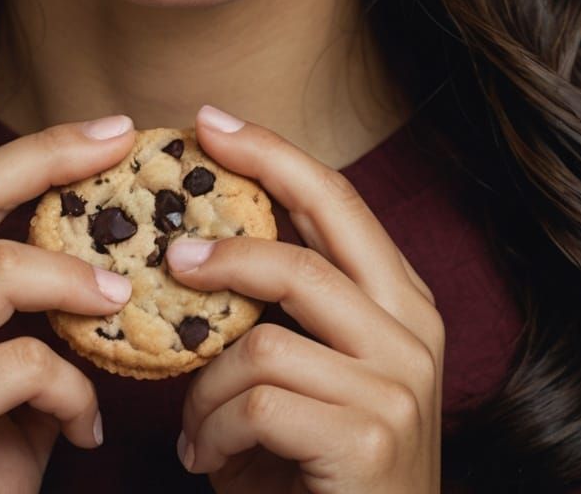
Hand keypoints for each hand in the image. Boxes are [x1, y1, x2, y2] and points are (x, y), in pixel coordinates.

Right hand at [0, 113, 139, 493]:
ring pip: (5, 272)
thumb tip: (99, 249)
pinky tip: (82, 429)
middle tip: (125, 151)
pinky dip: (73, 392)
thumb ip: (10, 305)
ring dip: (79, 291)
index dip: (37, 148)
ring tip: (122, 314)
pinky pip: (25, 364)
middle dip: (58, 162)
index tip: (107, 130)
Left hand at [167, 105, 442, 492]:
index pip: (334, 200)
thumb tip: (191, 243)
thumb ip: (275, 312)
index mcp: (400, 301)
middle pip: (304, 250)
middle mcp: (411, 332)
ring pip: (261, 340)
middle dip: (225, 245)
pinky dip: (214, 431)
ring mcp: (398, 385)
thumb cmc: (317, 475)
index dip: (269, 152)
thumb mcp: (305, 377)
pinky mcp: (370, 436)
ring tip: (194, 426)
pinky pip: (257, 402)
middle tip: (169, 253)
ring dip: (206, 386)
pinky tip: (210, 461)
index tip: (207, 121)